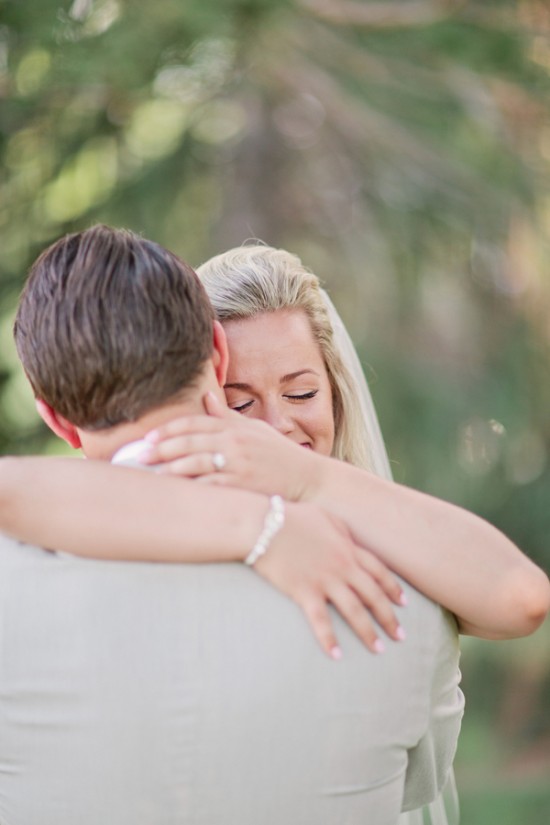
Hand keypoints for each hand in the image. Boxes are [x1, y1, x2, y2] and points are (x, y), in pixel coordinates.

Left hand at [142, 392, 316, 500]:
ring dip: (170, 469)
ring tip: (151, 474)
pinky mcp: (243, 486)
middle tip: (140, 455)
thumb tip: (207, 398)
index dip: (169, 429)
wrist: (310, 479)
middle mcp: (234, 442)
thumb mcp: (256, 429)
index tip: (149, 437)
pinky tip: (176, 493)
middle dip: (161, 448)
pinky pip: (210, 486)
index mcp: (235, 427)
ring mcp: (238, 464)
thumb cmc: (281, 455)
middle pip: (189, 441)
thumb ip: (228, 416)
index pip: (195, 422)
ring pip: (195, 463)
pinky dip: (192, 489)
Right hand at [259, 501, 406, 657]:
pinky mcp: (304, 591)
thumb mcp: (325, 517)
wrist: (265, 525)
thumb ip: (342, 532)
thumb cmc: (292, 517)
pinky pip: (320, 620)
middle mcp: (342, 566)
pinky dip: (329, 639)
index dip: (393, 589)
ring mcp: (325, 580)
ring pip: (354, 610)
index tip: (403, 604)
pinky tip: (336, 655)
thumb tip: (350, 542)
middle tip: (400, 637)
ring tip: (379, 649)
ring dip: (368, 632)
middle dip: (389, 617)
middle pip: (373, 595)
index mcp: (348, 548)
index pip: (379, 571)